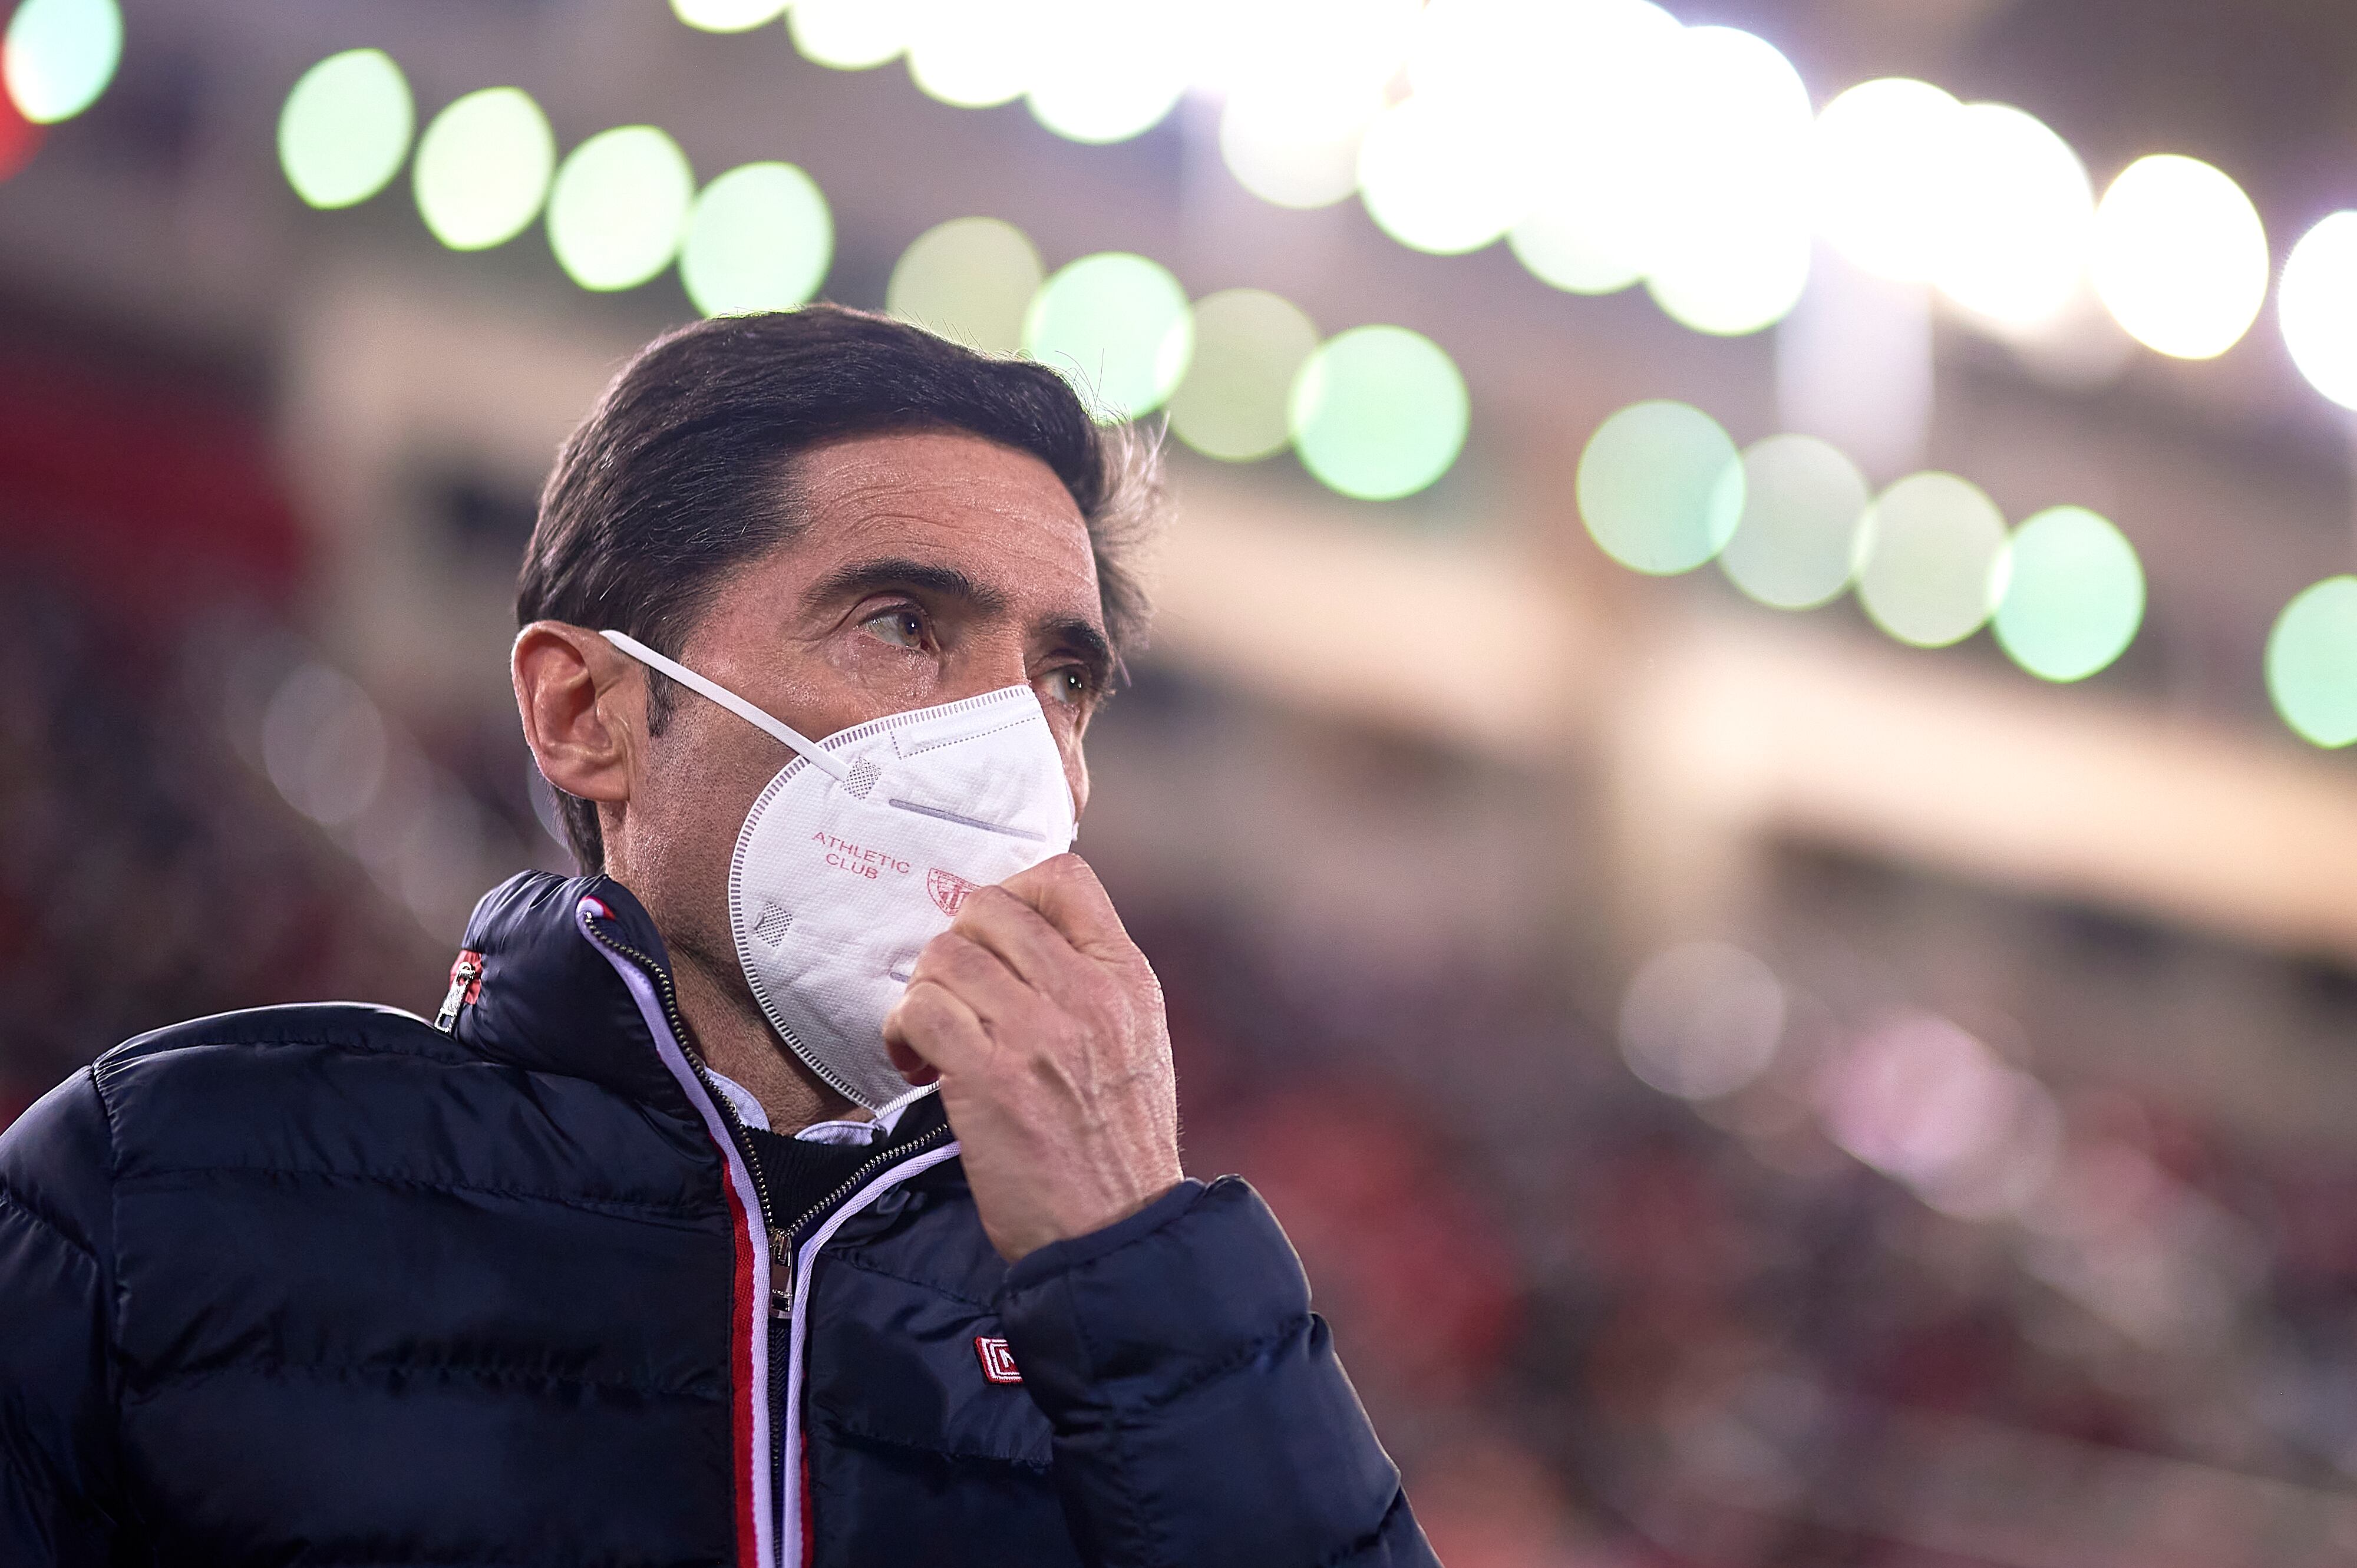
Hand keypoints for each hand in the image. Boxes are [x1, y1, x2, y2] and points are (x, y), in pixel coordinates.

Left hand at [881, 853, 1182, 1261]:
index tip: (993, 939)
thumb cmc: (1119, 1143)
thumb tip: (1020, 939)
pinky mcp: (990, 1079)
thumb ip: (1092, 982)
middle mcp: (1086, 994)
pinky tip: (916, 1065)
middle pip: (987, 908)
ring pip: (944, 956)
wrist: (1118, 1231)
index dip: (1012, 891)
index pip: (1064, 879)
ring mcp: (1038, 1033)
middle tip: (955, 994)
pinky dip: (903, 1032)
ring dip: (924, 992)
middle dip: (955, 946)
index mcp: (1126, 977)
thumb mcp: (1137, 1040)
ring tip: (933, 1035)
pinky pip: (920, 1010)